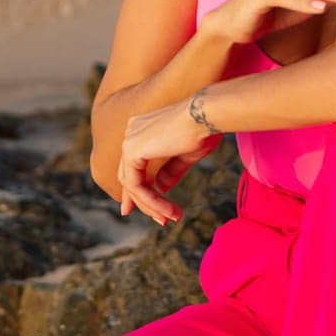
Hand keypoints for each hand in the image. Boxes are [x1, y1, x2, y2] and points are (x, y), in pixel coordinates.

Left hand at [117, 95, 223, 225]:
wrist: (206, 115)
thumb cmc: (203, 129)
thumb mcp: (185, 154)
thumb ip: (170, 170)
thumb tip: (160, 188)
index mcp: (142, 128)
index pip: (134, 164)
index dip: (139, 189)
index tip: (150, 209)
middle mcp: (132, 131)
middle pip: (129, 175)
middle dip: (143, 202)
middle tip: (161, 221)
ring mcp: (129, 139)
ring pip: (132, 184)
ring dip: (151, 205)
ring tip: (170, 218)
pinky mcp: (131, 150)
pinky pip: (136, 185)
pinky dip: (151, 201)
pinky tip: (168, 210)